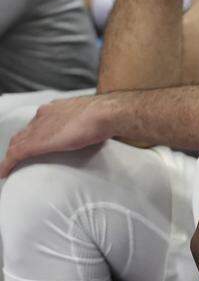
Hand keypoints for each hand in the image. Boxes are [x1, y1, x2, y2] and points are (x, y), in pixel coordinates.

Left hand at [0, 94, 115, 176]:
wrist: (106, 113)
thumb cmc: (107, 115)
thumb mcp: (93, 117)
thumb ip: (87, 123)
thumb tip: (95, 132)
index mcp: (57, 108)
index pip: (38, 123)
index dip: (33, 135)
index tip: (37, 144)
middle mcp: (43, 115)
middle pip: (24, 133)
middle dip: (19, 145)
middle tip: (20, 158)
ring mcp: (38, 128)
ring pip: (17, 143)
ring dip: (12, 155)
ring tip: (10, 166)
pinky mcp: (36, 143)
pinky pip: (14, 155)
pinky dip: (7, 164)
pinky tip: (4, 172)